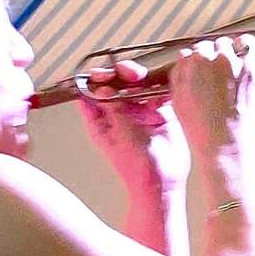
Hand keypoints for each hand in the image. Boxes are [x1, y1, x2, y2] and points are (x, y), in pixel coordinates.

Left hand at [79, 61, 190, 196]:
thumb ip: (112, 108)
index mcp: (103, 120)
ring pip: (138, 85)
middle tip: (125, 73)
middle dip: (119, 74)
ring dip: (139, 77)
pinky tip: (157, 81)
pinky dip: (159, 84)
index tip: (99, 74)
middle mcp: (121, 113)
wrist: (161, 182)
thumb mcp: (118, 133)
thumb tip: (104, 87)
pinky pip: (159, 93)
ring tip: (139, 76)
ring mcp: (141, 111)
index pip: (93, 92)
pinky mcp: (161, 112)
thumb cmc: (134, 166)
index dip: (95, 80)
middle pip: (116, 84)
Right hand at [168, 35, 254, 165]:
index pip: (200, 48)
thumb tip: (186, 59)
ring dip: (241, 53)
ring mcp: (239, 62)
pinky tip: (253, 79)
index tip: (210, 67)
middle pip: (220, 44)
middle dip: (223, 55)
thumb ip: (180, 74)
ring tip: (242, 70)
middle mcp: (216, 58)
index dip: (205, 58)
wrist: (227, 143)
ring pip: (241, 44)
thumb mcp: (179, 100)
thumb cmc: (203, 129)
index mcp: (193, 62)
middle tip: (227, 72)